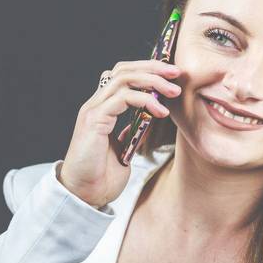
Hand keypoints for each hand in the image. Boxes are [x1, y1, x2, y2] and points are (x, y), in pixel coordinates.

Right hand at [58, 59, 181, 208]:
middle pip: (124, 69)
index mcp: (103, 108)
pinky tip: (160, 112)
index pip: (123, 75)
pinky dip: (145, 100)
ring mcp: (93, 110)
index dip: (147, 70)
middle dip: (153, 67)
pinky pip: (122, 98)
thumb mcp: (124, 149)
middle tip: (177, 73)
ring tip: (174, 91)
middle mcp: (96, 104)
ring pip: (123, 79)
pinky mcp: (94, 120)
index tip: (172, 76)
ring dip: (153, 81)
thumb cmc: (102, 176)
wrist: (85, 195)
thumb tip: (147, 119)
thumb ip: (132, 131)